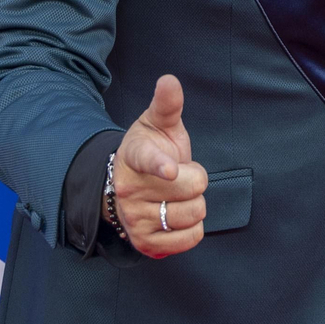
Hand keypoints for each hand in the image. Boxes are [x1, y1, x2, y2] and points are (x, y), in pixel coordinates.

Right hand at [108, 74, 207, 257]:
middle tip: (180, 175)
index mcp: (135, 156)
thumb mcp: (158, 124)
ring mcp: (136, 218)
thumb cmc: (150, 150)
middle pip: (193, 187)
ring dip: (195, 204)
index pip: (148, 160)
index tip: (170, 170)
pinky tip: (178, 216)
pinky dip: (193, 229)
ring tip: (176, 196)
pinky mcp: (146, 243)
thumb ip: (167, 104)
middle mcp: (131, 190)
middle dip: (196, 179)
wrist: (128, 184)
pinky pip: (190, 238)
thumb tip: (169, 80)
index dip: (162, 165)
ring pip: (194, 213)